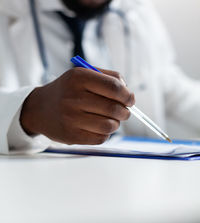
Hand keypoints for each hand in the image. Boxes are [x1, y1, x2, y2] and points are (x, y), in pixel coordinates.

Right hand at [20, 67, 134, 144]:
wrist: (40, 109)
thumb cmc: (68, 91)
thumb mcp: (83, 75)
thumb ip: (109, 78)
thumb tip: (129, 94)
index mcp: (79, 77)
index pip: (114, 88)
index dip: (127, 96)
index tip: (130, 100)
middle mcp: (73, 97)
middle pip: (114, 108)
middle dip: (125, 112)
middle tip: (123, 112)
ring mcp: (71, 118)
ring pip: (109, 125)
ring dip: (116, 124)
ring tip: (111, 120)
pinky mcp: (71, 136)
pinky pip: (100, 138)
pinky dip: (105, 134)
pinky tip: (99, 128)